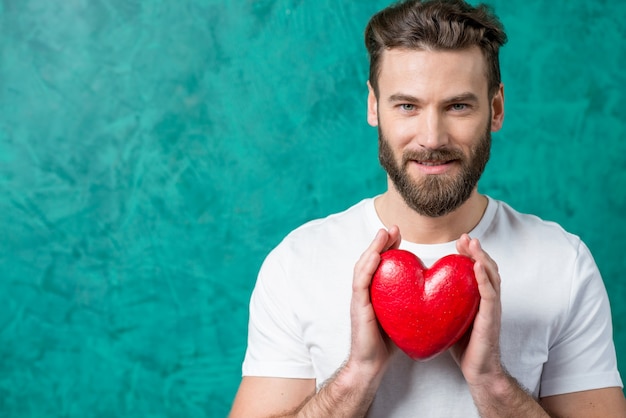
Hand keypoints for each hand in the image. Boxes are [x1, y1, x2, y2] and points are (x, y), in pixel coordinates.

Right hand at [347, 226, 400, 377]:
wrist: (371, 366)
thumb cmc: (389, 343)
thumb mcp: (403, 315)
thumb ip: (412, 300)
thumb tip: (434, 289)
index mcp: (376, 291)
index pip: (381, 263)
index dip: (389, 247)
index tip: (399, 234)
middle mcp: (366, 291)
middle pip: (370, 259)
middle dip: (381, 241)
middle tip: (393, 228)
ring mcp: (359, 298)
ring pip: (363, 266)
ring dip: (373, 248)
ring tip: (384, 234)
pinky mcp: (357, 306)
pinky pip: (361, 282)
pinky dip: (368, 266)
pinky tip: (377, 255)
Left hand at [451, 234, 504, 385]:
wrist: (478, 371)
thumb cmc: (462, 346)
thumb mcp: (450, 318)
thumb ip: (442, 303)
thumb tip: (419, 290)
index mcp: (477, 298)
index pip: (476, 270)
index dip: (469, 255)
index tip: (459, 242)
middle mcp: (487, 300)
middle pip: (486, 268)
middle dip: (476, 251)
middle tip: (465, 238)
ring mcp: (492, 308)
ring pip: (491, 276)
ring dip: (481, 257)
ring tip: (472, 244)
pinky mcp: (491, 318)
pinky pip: (489, 294)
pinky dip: (484, 278)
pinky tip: (477, 266)